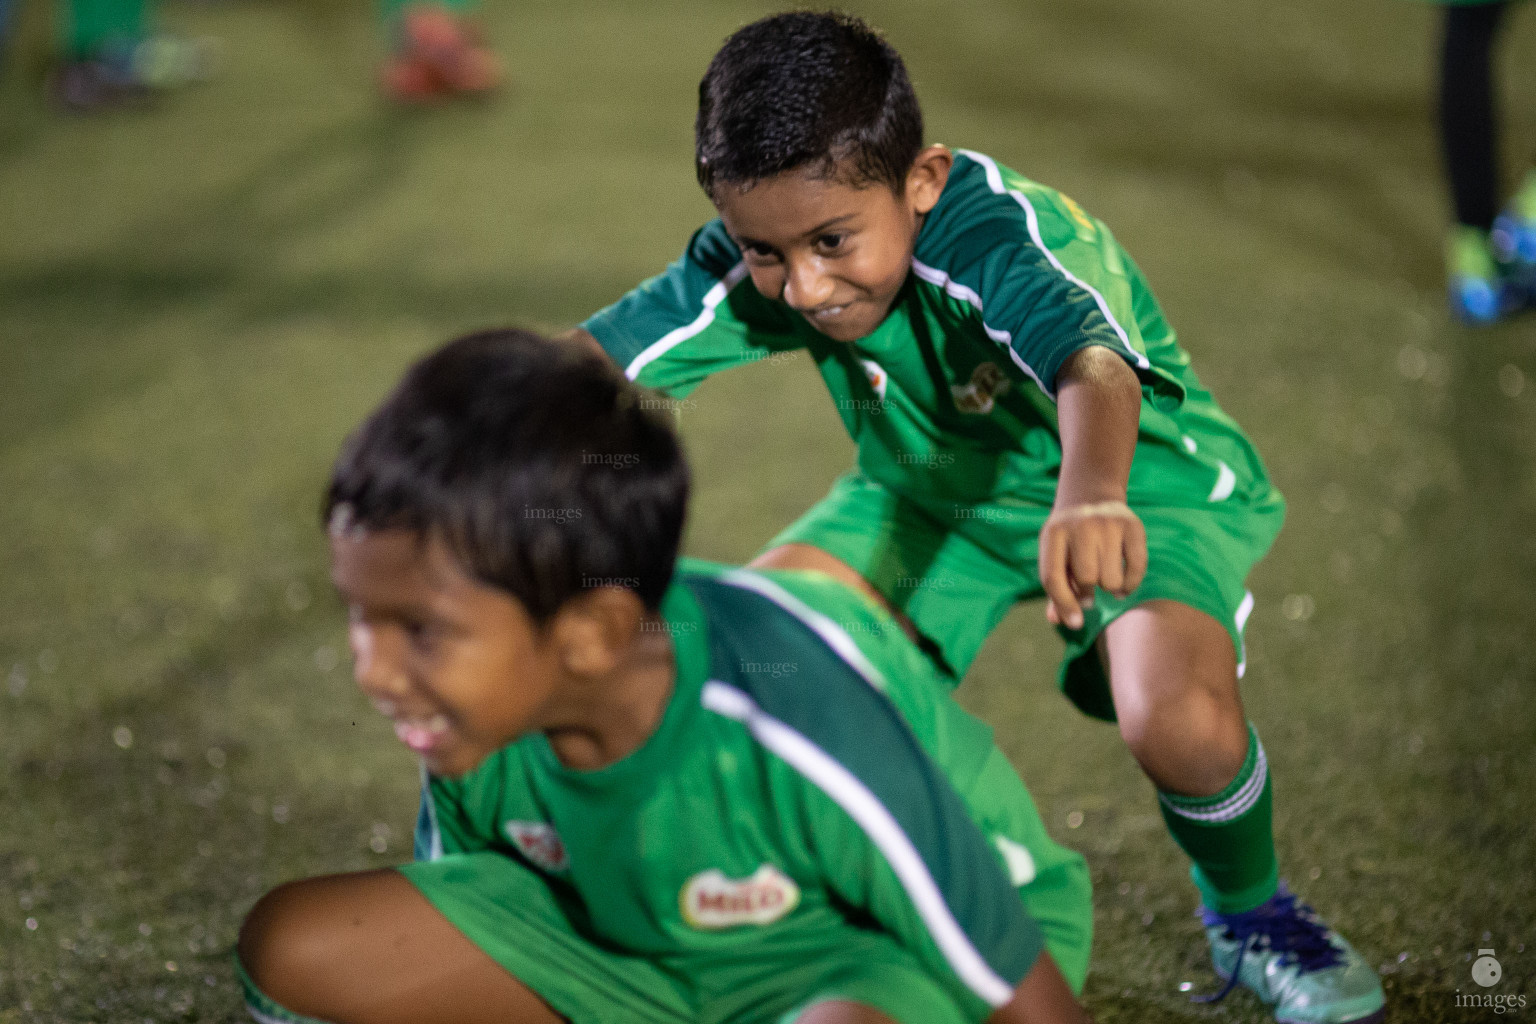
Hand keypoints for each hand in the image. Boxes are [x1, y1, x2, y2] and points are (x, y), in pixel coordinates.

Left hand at [1039, 500, 1145, 629]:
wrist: (1090, 496)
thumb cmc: (1069, 537)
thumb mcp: (1055, 554)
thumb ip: (1056, 587)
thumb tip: (1059, 621)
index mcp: (1053, 533)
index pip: (1052, 577)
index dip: (1063, 604)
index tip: (1076, 623)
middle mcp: (1081, 525)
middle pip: (1087, 579)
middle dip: (1088, 591)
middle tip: (1090, 587)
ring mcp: (1108, 523)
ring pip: (1111, 579)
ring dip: (1109, 588)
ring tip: (1105, 579)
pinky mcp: (1133, 525)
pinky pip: (1136, 569)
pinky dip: (1130, 585)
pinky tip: (1123, 585)